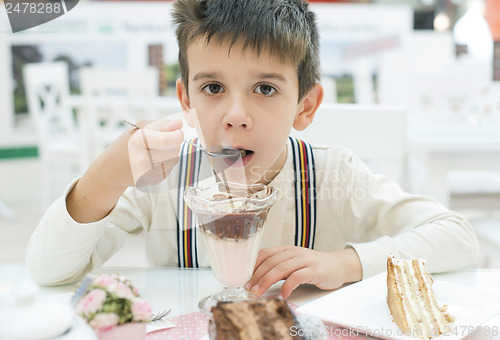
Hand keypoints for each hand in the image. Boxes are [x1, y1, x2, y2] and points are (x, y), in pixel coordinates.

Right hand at [67, 119, 182, 222]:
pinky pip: (171, 168)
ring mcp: (149, 173)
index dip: (177, 135)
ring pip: (175, 159)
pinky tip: (154, 161)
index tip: (178, 132)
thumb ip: (161, 125)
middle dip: (174, 143)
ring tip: (156, 151)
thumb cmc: (128, 144)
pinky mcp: (154, 181)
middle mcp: (142, 160)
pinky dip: (167, 163)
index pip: (167, 140)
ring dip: (171, 153)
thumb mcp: (140, 128)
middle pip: (174, 150)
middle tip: (163, 141)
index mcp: (137, 142)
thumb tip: (179, 124)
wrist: (113, 169)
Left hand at [245, 246, 361, 298]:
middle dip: (257, 276)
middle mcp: (294, 252)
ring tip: (259, 292)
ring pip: (281, 268)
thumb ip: (278, 268)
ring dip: (267, 281)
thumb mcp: (293, 263)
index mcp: (286, 250)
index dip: (252, 265)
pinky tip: (283, 295)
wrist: (338, 265)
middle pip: (271, 262)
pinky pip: (297, 277)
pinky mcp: (315, 270)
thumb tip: (257, 279)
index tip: (244, 278)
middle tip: (248, 288)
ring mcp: (305, 260)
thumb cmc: (313, 266)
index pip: (265, 253)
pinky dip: (288, 286)